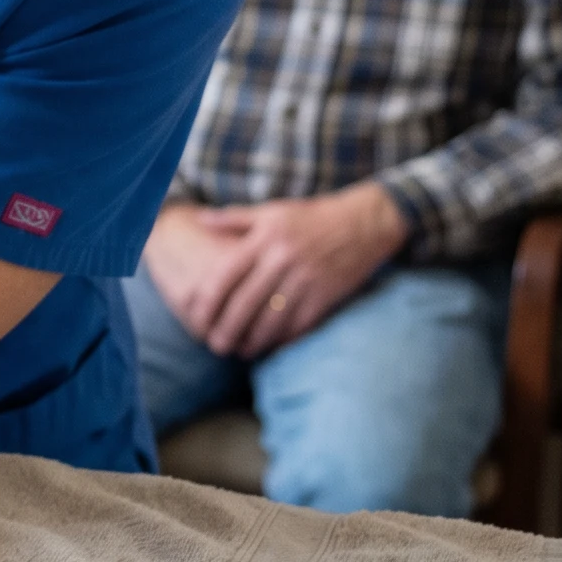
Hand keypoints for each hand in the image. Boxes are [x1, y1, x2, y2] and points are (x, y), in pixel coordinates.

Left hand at [149, 186, 409, 358]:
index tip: (197, 318)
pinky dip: (284, 338)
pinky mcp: (326, 295)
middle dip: (227, 328)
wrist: (363, 224)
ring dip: (253, 340)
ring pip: (272, 319)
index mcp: (264, 238)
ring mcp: (306, 279)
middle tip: (214, 345)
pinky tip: (271, 346)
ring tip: (240, 351)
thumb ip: (234, 218)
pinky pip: (300, 324)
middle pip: (246, 302)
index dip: (208, 300)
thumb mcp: (272, 211)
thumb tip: (200, 220)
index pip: (226, 275)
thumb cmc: (311, 217)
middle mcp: (283, 260)